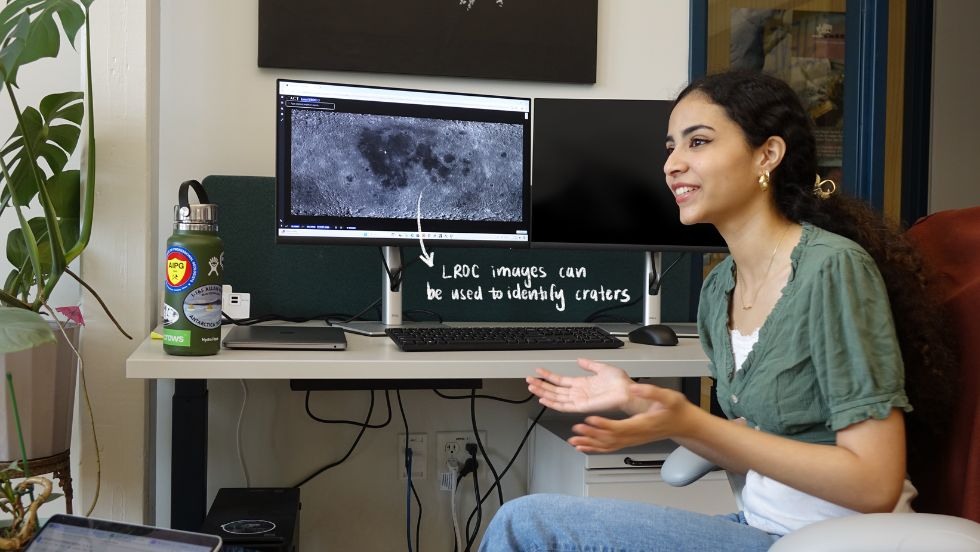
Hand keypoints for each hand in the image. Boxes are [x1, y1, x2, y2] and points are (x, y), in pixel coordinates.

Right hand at [526, 358, 641, 413]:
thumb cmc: (620, 383)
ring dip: (543, 392)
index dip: (548, 376)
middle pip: (555, 390)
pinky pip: (563, 406)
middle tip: (529, 380)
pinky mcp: (581, 406)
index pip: (560, 381)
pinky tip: (543, 398)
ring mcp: (579, 400)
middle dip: (541, 385)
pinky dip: (552, 402)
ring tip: (532, 387)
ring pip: (556, 397)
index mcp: (582, 384)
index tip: (538, 371)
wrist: (627, 392)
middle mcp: (578, 393)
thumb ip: (589, 365)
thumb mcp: (602, 368)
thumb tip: (580, 360)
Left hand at [566, 383, 696, 452]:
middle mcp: (635, 435)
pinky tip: (584, 447)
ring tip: (574, 441)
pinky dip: (596, 448)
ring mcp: (632, 440)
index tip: (589, 419)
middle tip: (575, 430)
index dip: (603, 425)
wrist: (683, 424)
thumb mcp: (668, 396)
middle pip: (610, 439)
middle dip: (591, 435)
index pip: (619, 428)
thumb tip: (633, 388)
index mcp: (642, 424)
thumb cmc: (676, 411)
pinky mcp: (630, 441)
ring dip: (590, 444)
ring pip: (608, 446)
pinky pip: (611, 448)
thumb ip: (650, 392)